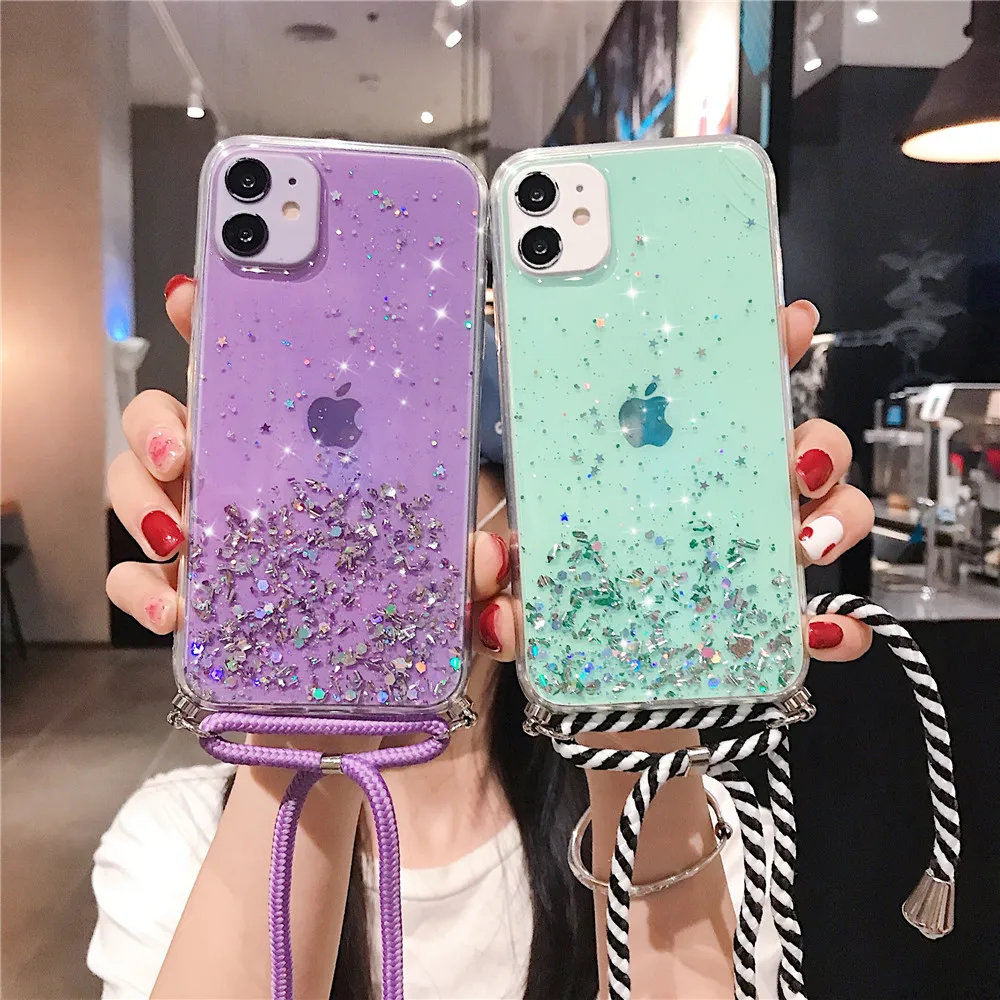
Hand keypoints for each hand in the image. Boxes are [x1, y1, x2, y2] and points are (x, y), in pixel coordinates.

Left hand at [474, 299, 874, 665]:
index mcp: (664, 467)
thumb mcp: (519, 577)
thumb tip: (489, 556)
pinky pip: (826, 618)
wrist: (588, 693)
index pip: (719, 394)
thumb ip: (499, 567)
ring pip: (829, 516)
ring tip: (805, 543)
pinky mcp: (770, 624)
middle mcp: (722, 502)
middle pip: (795, 447)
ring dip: (834, 519)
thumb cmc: (559, 611)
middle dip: (814, 441)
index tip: (787, 322)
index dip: (761, 348)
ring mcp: (754, 560)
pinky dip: (837, 623)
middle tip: (795, 460)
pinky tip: (821, 628)